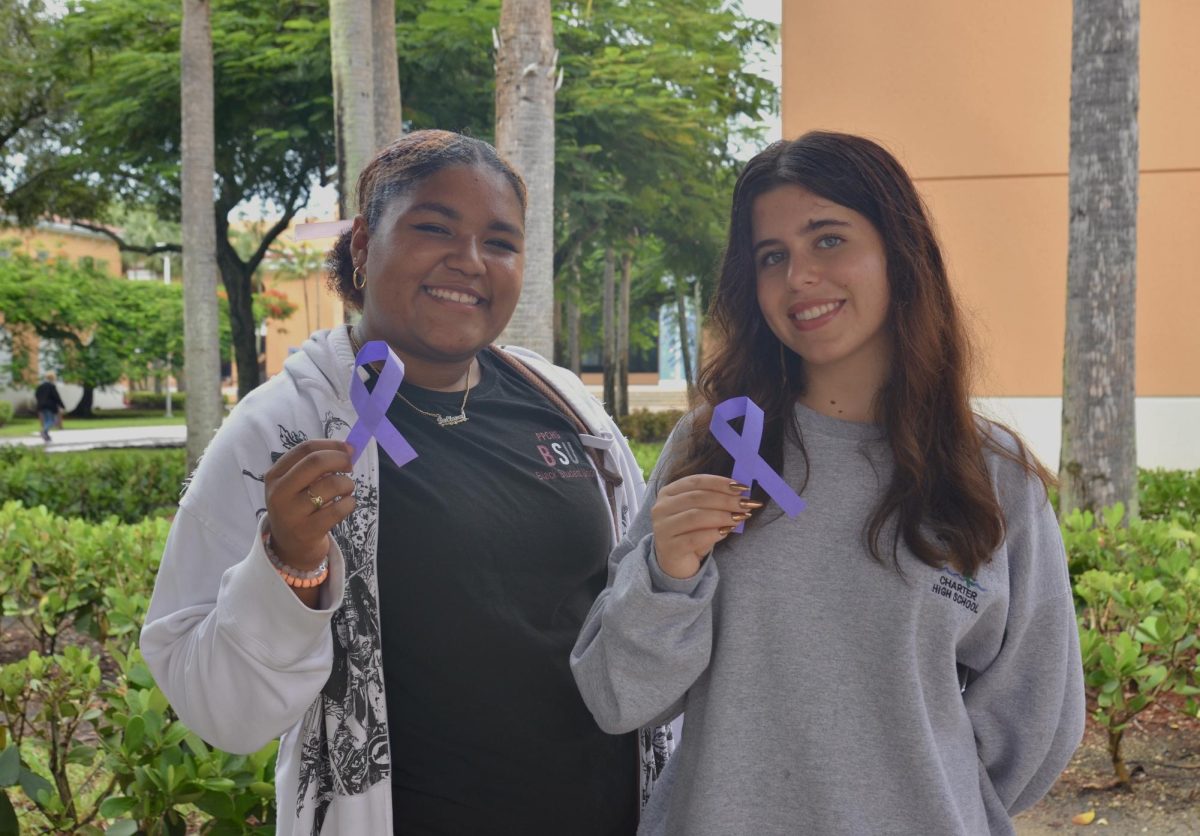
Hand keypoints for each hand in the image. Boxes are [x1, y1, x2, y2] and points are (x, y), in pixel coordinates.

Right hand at [263, 440, 355, 570]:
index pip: (305, 449)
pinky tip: (347, 504)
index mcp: (275, 475)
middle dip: (340, 459)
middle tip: (350, 467)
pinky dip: (350, 503)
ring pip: (330, 485)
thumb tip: (348, 449)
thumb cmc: (299, 507)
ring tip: (347, 489)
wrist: (290, 547)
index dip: (331, 445)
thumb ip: (315, 466)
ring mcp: (291, 513)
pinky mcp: (307, 531)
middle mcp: (279, 493)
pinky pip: (338, 509)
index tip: (348, 449)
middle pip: (315, 462)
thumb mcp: (295, 485)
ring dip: (347, 483)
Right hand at [650, 475, 762, 578]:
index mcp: (668, 493)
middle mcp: (661, 508)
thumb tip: (741, 494)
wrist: (676, 562)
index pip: (696, 481)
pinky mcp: (669, 547)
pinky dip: (714, 533)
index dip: (720, 482)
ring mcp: (663, 528)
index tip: (741, 487)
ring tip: (740, 517)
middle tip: (746, 504)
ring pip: (696, 516)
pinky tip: (727, 531)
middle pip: (697, 498)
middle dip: (725, 499)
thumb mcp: (701, 512)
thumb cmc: (691, 532)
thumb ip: (715, 500)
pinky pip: (695, 538)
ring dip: (722, 515)